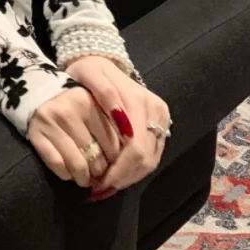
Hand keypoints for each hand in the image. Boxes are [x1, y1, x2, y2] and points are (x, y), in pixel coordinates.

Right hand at [26, 83, 123, 189]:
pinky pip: (59, 167)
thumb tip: (130, 161)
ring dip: (85, 178)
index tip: (116, 164)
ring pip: (79, 166)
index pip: (113, 144)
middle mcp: (69, 110)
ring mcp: (51, 123)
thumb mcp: (95, 108)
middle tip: (100, 173)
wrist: (36, 93)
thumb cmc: (74, 105)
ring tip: (87, 177)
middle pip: (97, 158)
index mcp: (88, 101)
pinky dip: (67, 175)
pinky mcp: (36, 135)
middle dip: (102, 172)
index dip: (118, 161)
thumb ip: (114, 127)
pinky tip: (69, 171)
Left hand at [63, 56, 170, 196]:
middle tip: (100, 189)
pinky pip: (152, 156)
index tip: (99, 184)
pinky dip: (135, 169)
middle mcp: (155, 110)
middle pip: (146, 158)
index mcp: (139, 100)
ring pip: (151, 161)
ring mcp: (160, 118)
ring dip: (130, 177)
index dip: (119, 170)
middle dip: (123, 178)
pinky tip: (118, 174)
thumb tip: (121, 121)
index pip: (135, 147)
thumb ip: (105, 94)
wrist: (101, 60)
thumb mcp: (89, 74)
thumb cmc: (90, 70)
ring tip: (107, 184)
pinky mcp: (160, 125)